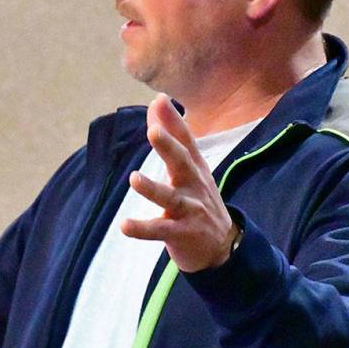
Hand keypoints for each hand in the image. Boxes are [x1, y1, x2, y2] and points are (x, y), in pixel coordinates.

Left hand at [121, 94, 237, 272]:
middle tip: (153, 132)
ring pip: (171, 198)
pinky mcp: (182, 234)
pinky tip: (125, 226)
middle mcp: (194, 186)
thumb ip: (172, 136)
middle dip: (169, 147)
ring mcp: (190, 210)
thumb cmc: (198, 200)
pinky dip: (143, 229)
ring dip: (153, 188)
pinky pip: (161, 231)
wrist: (223, 247)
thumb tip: (157, 102)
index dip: (173, 121)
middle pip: (182, 163)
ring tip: (135, 178)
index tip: (160, 101)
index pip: (185, 140)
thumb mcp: (190, 168)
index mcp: (195, 168)